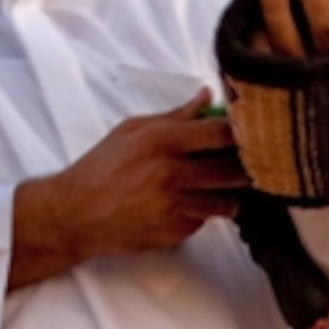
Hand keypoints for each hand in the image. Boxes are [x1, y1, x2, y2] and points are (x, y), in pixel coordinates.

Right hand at [9, 99, 249, 288]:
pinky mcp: (175, 231)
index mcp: (162, 140)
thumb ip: (174, 116)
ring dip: (227, 196)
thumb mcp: (132, 130)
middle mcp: (171, 173)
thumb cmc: (102, 169)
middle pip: (232, 171)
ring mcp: (175, 205)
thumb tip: (206, 97)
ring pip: (225, 201)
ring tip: (216, 188)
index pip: (221, 134)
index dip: (242, 135)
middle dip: (243, 170)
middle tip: (246, 166)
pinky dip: (201, 214)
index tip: (251, 136)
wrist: (77, 213)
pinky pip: (204, 221)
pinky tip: (185, 206)